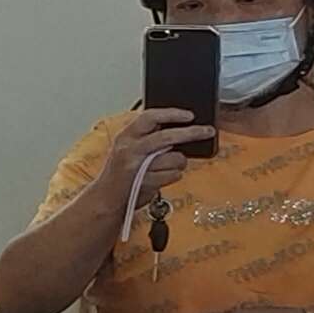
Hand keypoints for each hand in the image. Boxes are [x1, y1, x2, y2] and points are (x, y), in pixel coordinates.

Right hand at [92, 104, 212, 221]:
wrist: (106, 198)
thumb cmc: (121, 172)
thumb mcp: (129, 148)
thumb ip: (148, 138)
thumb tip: (178, 129)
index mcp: (126, 136)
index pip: (149, 117)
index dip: (171, 114)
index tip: (189, 115)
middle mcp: (130, 149)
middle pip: (167, 136)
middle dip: (191, 133)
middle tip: (207, 131)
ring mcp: (138, 166)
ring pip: (175, 158)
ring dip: (179, 163)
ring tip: (170, 166)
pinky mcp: (147, 182)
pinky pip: (174, 175)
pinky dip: (174, 175)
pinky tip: (164, 176)